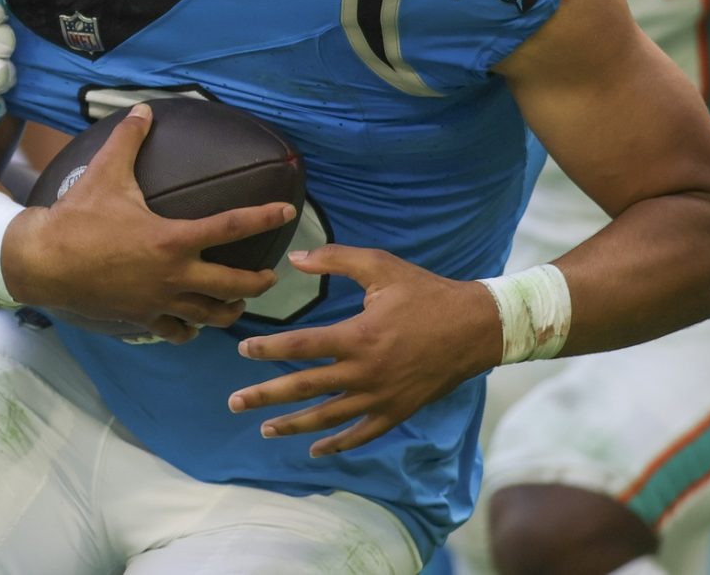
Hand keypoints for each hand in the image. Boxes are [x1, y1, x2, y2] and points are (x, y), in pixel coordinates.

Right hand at [3, 104, 290, 343]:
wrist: (42, 262)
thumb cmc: (77, 217)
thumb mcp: (105, 172)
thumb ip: (129, 139)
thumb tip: (142, 109)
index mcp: (172, 239)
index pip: (230, 227)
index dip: (264, 217)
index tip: (287, 212)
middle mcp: (173, 275)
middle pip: (234, 285)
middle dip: (260, 282)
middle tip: (272, 275)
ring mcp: (159, 301)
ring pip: (211, 316)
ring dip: (230, 309)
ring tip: (239, 302)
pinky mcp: (142, 318)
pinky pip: (176, 332)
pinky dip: (190, 329)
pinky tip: (193, 323)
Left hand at [229, 245, 500, 457]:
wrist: (475, 327)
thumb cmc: (425, 293)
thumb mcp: (380, 267)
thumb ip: (335, 260)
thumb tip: (294, 258)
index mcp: (358, 335)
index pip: (300, 346)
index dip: (267, 349)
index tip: (241, 351)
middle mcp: (365, 372)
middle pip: (305, 387)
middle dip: (266, 396)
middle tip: (234, 403)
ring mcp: (381, 396)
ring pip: (328, 417)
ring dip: (293, 425)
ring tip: (264, 428)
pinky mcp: (398, 411)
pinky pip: (362, 434)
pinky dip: (338, 444)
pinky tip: (315, 450)